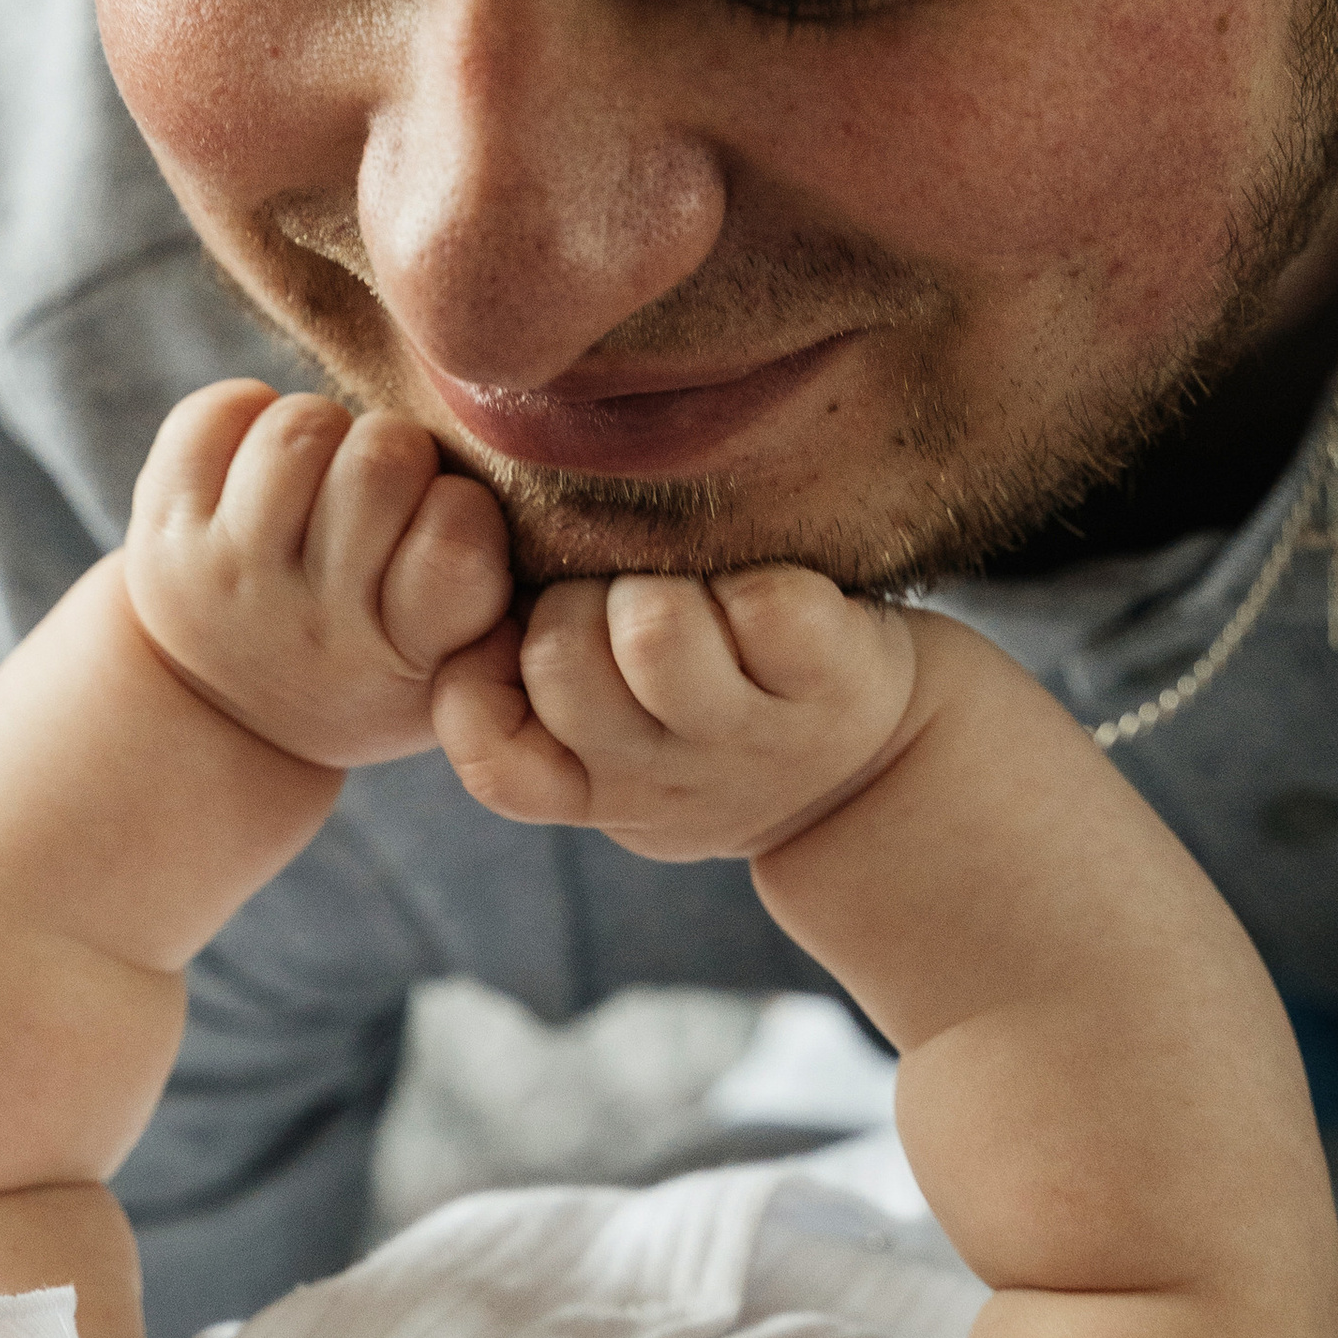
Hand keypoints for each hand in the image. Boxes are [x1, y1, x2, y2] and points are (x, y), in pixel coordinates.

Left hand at [125, 381, 513, 768]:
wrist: (234, 715)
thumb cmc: (381, 658)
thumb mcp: (457, 658)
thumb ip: (495, 580)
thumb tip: (515, 455)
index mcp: (407, 654)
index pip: (457, 541)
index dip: (462, 509)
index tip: (444, 528)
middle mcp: (309, 623)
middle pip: (381, 459)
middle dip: (398, 452)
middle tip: (385, 491)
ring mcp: (229, 577)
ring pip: (301, 427)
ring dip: (326, 429)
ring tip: (324, 473)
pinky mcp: (163, 535)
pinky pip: (214, 414)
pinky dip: (245, 411)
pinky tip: (259, 460)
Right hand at [429, 568, 916, 860]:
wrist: (884, 773)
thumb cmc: (714, 713)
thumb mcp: (617, 740)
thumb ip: (540, 681)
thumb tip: (453, 548)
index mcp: (595, 789)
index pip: (492, 759)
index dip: (474, 683)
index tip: (508, 638)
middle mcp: (668, 777)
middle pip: (564, 662)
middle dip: (575, 602)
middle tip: (617, 598)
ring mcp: (753, 735)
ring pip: (660, 633)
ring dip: (662, 581)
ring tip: (688, 588)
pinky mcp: (835, 681)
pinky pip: (768, 605)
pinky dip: (761, 578)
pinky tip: (769, 589)